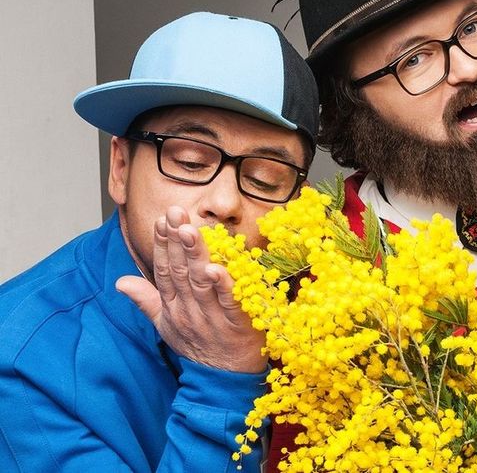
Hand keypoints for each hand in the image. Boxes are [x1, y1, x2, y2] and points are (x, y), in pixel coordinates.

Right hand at [117, 206, 265, 372]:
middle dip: (176, 240)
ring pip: (201, 282)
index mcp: (173, 306)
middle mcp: (189, 309)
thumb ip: (146, 300)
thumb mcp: (166, 325)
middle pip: (180, 271)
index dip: (162, 244)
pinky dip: (224, 285)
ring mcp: (211, 318)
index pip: (163, 270)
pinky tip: (218, 268)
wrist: (222, 382)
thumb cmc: (198, 346)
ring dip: (195, 255)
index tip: (162, 219)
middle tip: (175, 213)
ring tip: (190, 231)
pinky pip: (230, 302)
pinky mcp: (236, 325)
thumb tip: (121, 280)